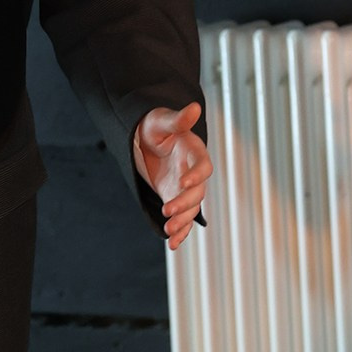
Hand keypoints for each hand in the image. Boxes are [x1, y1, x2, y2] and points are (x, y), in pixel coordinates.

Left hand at [133, 101, 211, 249]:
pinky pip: (183, 219)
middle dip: (184, 203)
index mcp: (195, 153)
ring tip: (169, 233)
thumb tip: (195, 106)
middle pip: (196, 193)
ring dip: (182, 222)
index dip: (196, 175)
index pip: (203, 166)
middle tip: (167, 211)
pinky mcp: (176, 198)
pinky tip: (172, 244)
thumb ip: (178, 119)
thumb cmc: (156, 126)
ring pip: (190, 209)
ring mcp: (186, 189)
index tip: (184, 182)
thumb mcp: (163, 120)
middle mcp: (194, 173)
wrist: (148, 139)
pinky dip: (180, 232)